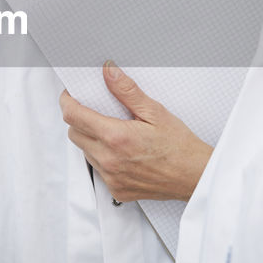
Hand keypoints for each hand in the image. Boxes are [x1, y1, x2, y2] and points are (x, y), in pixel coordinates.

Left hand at [59, 61, 211, 202]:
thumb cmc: (180, 146)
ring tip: (115, 133)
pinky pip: (98, 170)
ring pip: (85, 152)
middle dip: (80, 119)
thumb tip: (108, 72)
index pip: (73, 116)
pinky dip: (103, 158)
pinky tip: (122, 152)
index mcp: (116, 137)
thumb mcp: (155, 111)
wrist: (195, 176)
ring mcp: (111, 178)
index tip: (70, 95)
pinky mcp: (116, 190)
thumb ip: (126, 91)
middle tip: (97, 111)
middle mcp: (109, 160)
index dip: (67, 101)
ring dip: (91, 139)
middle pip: (74, 134)